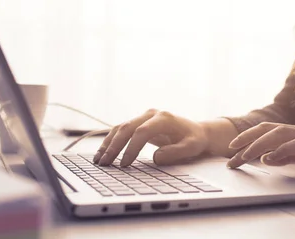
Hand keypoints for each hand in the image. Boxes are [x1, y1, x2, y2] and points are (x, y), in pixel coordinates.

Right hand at [93, 109, 208, 166]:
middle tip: (105, 163)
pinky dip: (111, 142)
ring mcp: (143, 117)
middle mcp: (151, 114)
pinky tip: (103, 154)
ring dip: (108, 144)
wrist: (196, 131)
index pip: (142, 132)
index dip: (131, 148)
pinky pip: (121, 131)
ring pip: (120, 128)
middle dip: (114, 146)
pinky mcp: (139, 124)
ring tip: (99, 160)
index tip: (125, 164)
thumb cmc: (195, 140)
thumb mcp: (192, 147)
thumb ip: (176, 152)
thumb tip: (155, 158)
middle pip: (127, 128)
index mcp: (164, 118)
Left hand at [227, 122, 294, 185]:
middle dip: (246, 139)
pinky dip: (281, 150)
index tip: (233, 150)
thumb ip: (289, 157)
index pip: (268, 131)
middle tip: (230, 152)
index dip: (248, 138)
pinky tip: (269, 158)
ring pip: (278, 135)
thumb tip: (268, 157)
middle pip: (268, 129)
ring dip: (258, 145)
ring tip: (243, 156)